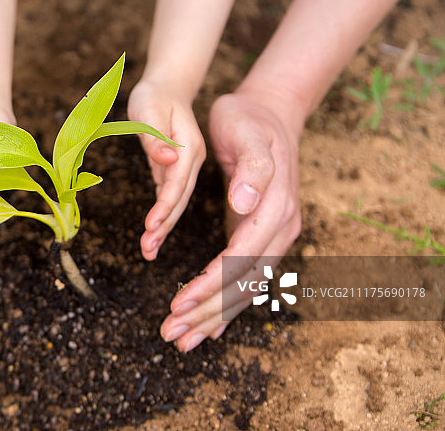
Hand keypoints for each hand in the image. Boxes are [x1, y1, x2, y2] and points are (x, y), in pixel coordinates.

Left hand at [127, 78, 205, 259]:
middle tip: (147, 250)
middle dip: (163, 227)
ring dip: (162, 228)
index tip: (150, 226)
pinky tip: (152, 236)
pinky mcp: (177, 173)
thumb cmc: (154, 95)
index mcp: (189, 147)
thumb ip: (154, 136)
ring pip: (175, 203)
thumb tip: (165, 158)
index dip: (164, 205)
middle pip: (178, 199)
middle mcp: (191, 161)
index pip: (176, 182)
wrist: (166, 87)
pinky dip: (162, 218)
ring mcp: (186, 168)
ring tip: (148, 251)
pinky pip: (171, 200)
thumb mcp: (148, 108)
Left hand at [160, 90, 301, 350]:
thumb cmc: (250, 120)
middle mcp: (282, 228)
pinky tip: (211, 327)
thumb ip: (252, 168)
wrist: (271, 112)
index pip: (241, 257)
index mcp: (276, 207)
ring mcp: (276, 235)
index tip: (179, 303)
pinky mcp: (262, 237)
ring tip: (181, 339)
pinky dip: (228, 304)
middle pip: (245, 282)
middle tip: (170, 332)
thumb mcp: (246, 132)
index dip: (210, 284)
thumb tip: (245, 202)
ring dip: (214, 316)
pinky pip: (247, 278)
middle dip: (206, 310)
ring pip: (246, 287)